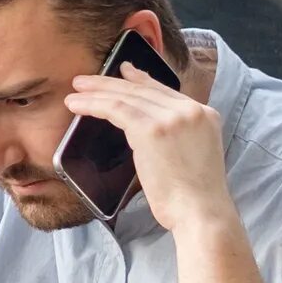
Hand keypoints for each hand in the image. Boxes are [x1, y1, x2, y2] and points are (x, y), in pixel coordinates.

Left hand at [65, 61, 232, 233]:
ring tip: (75, 90)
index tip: (123, 71)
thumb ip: (177, 134)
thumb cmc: (194, 195)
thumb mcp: (194, 154)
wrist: (201, 211)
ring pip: (126, 97)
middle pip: (143, 90)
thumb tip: (150, 127)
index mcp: (206, 114)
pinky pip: (115, 109)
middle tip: (86, 80)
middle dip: (111, 83)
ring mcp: (172, 118)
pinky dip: (93, 105)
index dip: (140, 80)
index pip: (165, 90)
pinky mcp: (152, 130)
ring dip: (96, 92)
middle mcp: (191, 111)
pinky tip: (77, 105)